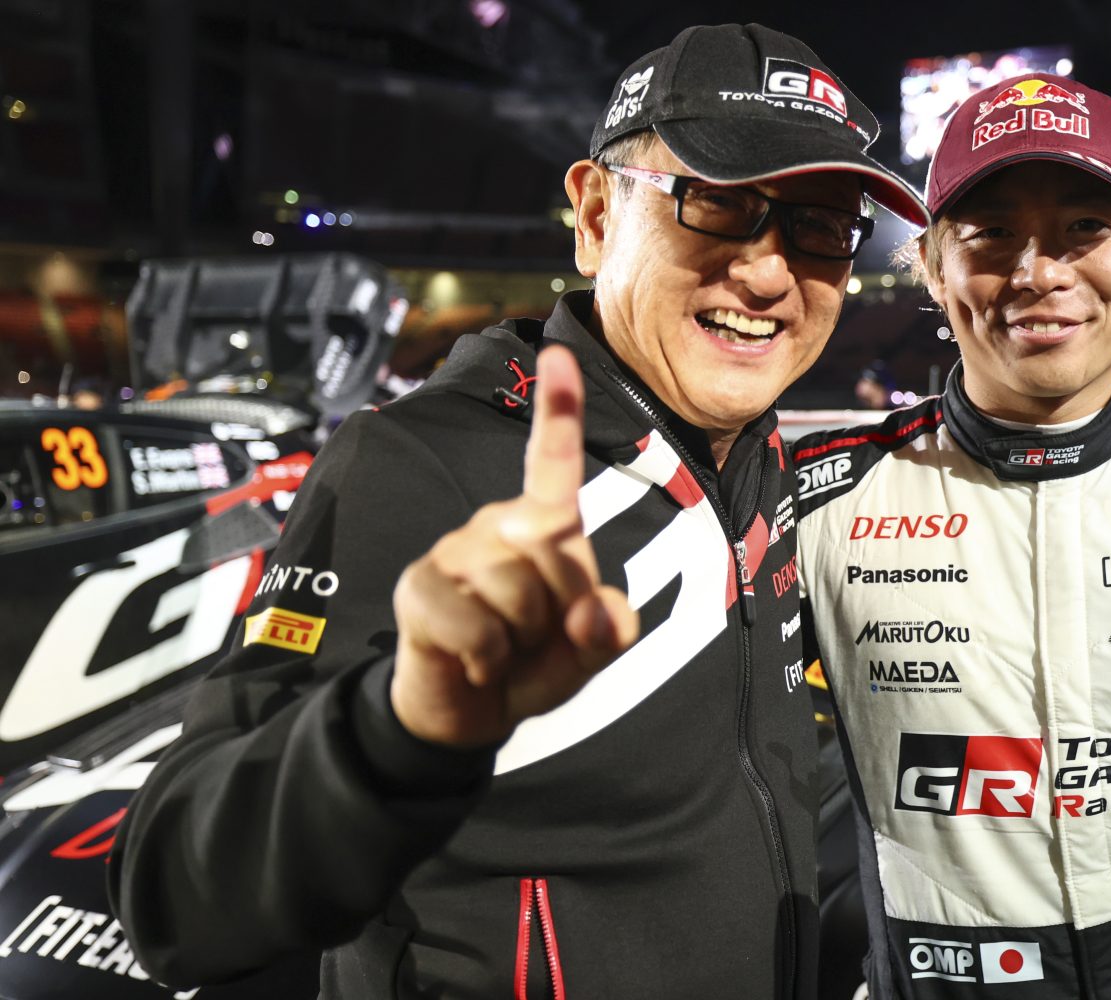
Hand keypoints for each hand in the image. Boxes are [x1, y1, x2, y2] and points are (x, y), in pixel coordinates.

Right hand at [391, 346, 639, 747]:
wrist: (470, 710)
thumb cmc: (533, 661)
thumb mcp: (588, 649)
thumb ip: (610, 629)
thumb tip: (593, 614)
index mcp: (541, 524)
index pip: (552, 461)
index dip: (559, 409)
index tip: (558, 353)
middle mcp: (495, 524)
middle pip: (557, 555)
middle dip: (560, 612)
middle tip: (533, 636)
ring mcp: (453, 552)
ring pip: (517, 594)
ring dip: (521, 640)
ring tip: (501, 647)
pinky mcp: (419, 588)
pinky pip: (476, 627)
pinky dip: (487, 660)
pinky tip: (474, 663)